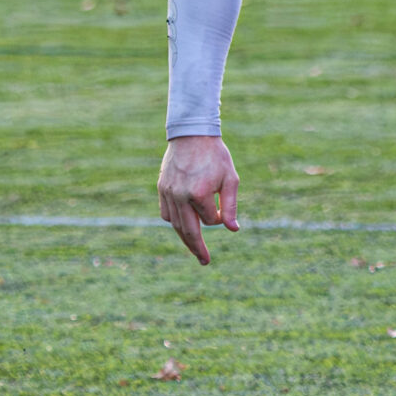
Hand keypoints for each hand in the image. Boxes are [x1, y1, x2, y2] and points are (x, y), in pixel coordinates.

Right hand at [158, 134, 238, 264]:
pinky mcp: (162, 188)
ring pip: (176, 225)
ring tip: (194, 249)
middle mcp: (180, 196)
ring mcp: (168, 193)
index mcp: (199, 194)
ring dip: (185, 238)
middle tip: (205, 261)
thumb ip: (230, 206)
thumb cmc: (215, 156)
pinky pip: (166, 213)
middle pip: (189, 231)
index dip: (218, 218)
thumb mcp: (230, 179)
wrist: (192, 134)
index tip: (221, 212)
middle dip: (197, 249)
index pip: (209, 220)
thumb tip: (233, 230)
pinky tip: (183, 226)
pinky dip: (175, 222)